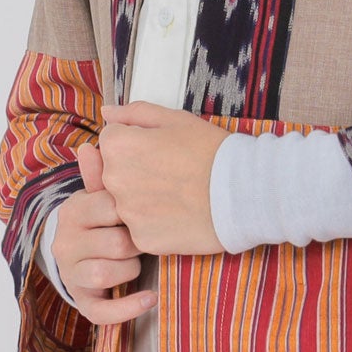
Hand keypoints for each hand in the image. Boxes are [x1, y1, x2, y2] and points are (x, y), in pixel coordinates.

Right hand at [50, 142, 155, 324]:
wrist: (83, 252)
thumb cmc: (104, 218)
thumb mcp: (103, 194)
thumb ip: (101, 173)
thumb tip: (89, 146)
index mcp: (73, 210)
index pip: (109, 206)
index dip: (134, 210)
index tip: (145, 208)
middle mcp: (65, 243)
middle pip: (114, 244)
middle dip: (137, 243)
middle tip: (144, 238)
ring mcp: (71, 273)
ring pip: (106, 274)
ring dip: (131, 269)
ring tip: (139, 261)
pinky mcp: (81, 301)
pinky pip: (102, 312)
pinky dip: (128, 307)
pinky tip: (150, 298)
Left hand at [98, 101, 229, 255]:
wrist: (244, 191)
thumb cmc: (211, 150)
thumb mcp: (175, 119)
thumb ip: (134, 113)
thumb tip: (107, 113)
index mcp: (118, 146)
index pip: (111, 141)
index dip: (137, 142)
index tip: (161, 149)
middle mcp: (114, 180)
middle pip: (114, 173)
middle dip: (135, 171)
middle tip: (171, 171)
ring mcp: (127, 213)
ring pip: (126, 203)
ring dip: (144, 198)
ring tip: (177, 193)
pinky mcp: (142, 238)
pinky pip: (141, 228)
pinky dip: (156, 223)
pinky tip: (179, 214)